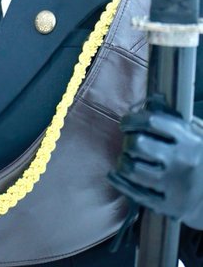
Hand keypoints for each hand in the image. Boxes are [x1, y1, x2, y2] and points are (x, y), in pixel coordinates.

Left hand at [108, 109, 202, 228]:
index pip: (151, 122)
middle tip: (129, 142)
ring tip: (126, 158)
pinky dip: (121, 182)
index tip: (126, 122)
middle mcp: (182, 162)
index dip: (132, 119)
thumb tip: (150, 102)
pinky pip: (135, 193)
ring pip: (132, 169)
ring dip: (123, 161)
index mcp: (189, 140)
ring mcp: (175, 186)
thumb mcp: (198, 134)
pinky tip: (115, 174)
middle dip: (128, 141)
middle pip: (137, 144)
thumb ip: (175, 118)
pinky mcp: (168, 206)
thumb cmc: (202, 157)